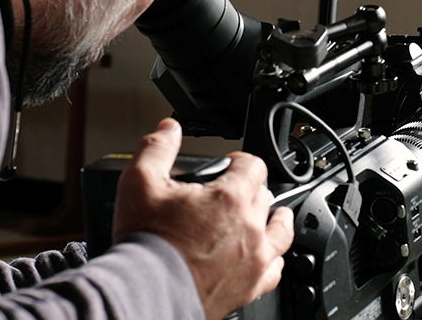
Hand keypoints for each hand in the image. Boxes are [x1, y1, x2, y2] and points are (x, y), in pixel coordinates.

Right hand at [113, 118, 294, 319]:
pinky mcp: (251, 286)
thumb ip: (157, 149)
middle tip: (233, 192)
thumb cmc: (146, 244)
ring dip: (274, 219)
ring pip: (280, 231)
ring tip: (269, 215)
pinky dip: (273, 258)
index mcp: (230, 197)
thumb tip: (168, 129)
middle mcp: (250, 227)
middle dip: (250, 189)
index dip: (240, 160)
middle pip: (265, 196)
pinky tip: (267, 256)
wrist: (146, 293)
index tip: (231, 164)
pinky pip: (275, 268)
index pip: (253, 166)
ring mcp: (254, 258)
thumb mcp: (140, 183)